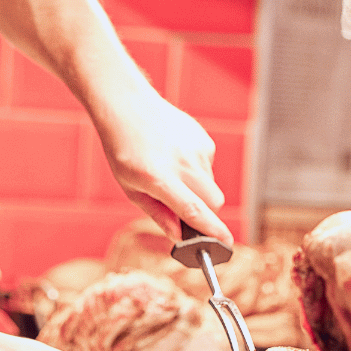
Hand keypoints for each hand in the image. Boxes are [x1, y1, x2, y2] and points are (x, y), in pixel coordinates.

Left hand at [95, 89, 230, 244]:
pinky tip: (176, 157)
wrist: (127, 106)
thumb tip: (180, 236)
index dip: (213, 231)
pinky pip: (209, 166)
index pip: (194, 210)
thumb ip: (158, 214)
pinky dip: (197, 170)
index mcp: (159, 178)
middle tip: (184, 209)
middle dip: (206, 212)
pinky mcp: (204, 139)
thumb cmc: (124, 150)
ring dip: (198, 189)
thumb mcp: (131, 188)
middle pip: (214, 201)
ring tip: (171, 172)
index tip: (226, 244)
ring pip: (211, 185)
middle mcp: (182, 163)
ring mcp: (196, 148)